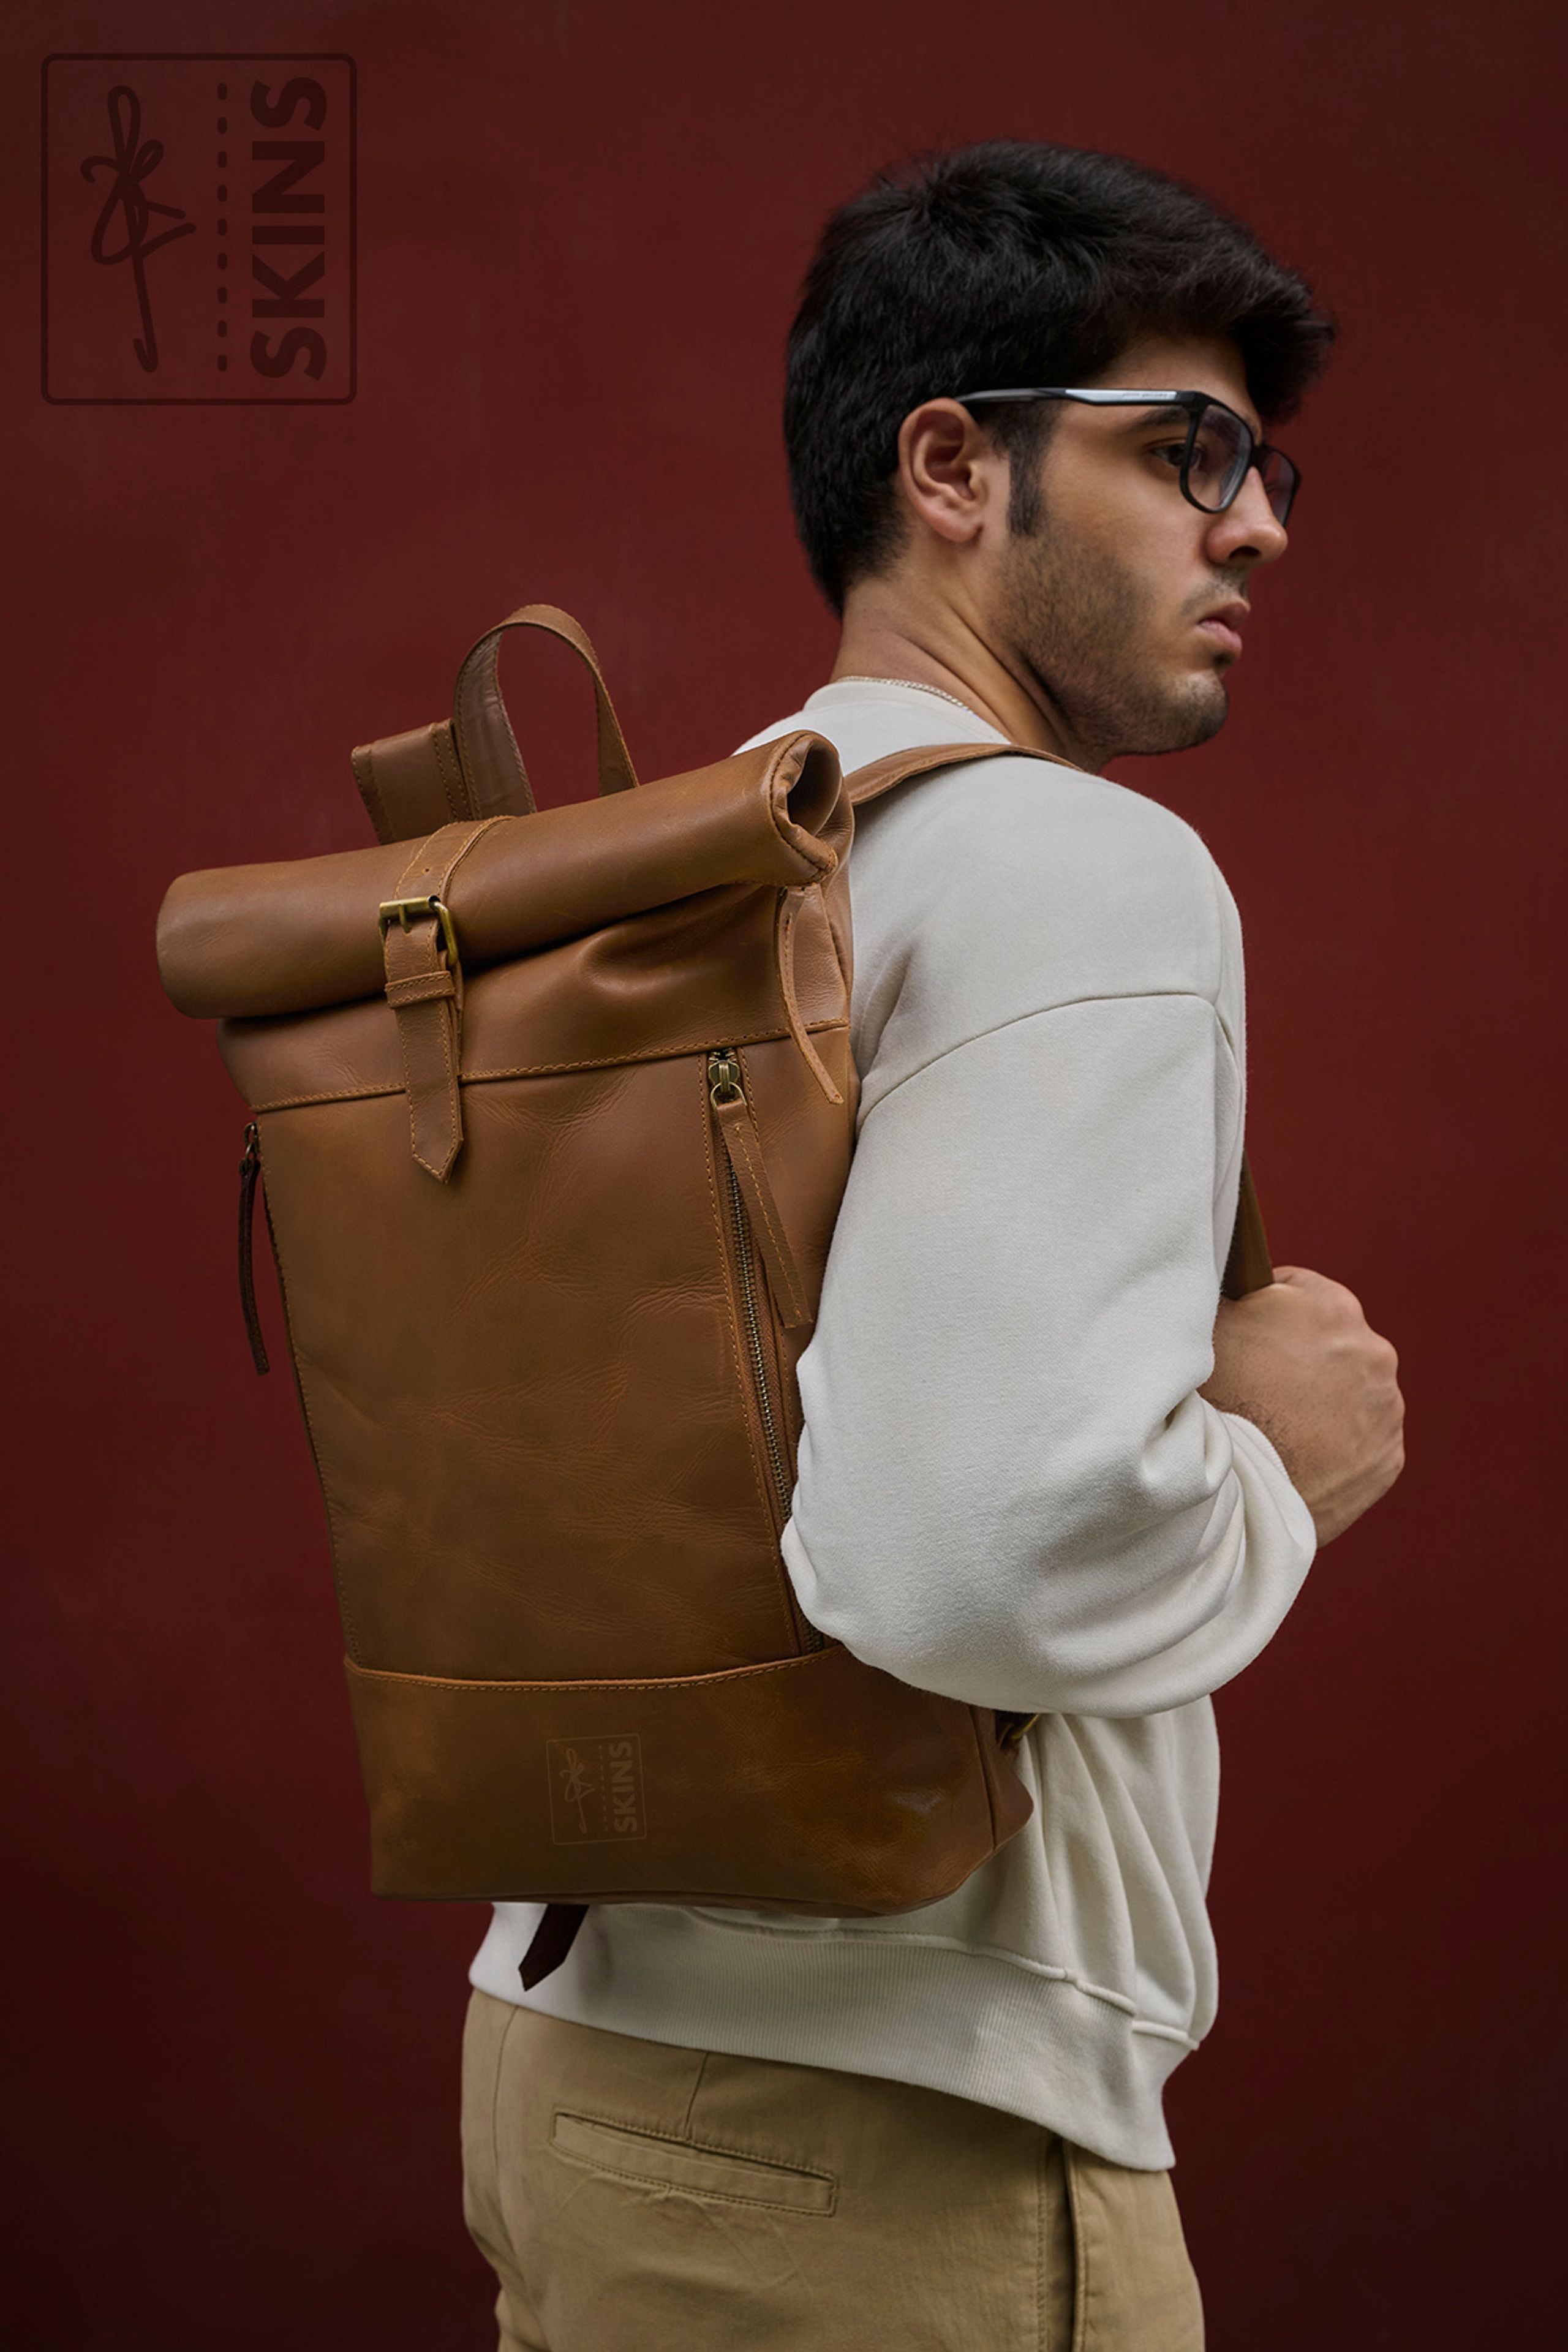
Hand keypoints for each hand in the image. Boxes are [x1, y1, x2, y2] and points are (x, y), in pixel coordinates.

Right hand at [1199, 1266, 1404, 1546]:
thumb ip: (1234, 1297)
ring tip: (1279, 1425)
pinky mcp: (1388, 1459)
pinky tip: (1300, 1453)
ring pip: (1352, 1392)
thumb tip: (1233, 1289)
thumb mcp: (1212, 1323)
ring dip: (1324, 1401)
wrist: (1239, 1487)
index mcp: (1331, 1305)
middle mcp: (1373, 1350)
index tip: (1247, 1333)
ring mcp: (1386, 1408)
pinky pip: (1362, 1441)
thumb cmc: (1219, 1398)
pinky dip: (1336, 1444)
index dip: (1264, 1310)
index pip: (1296, 1289)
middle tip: (1258, 1384)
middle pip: (1331, 1343)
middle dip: (1301, 1357)